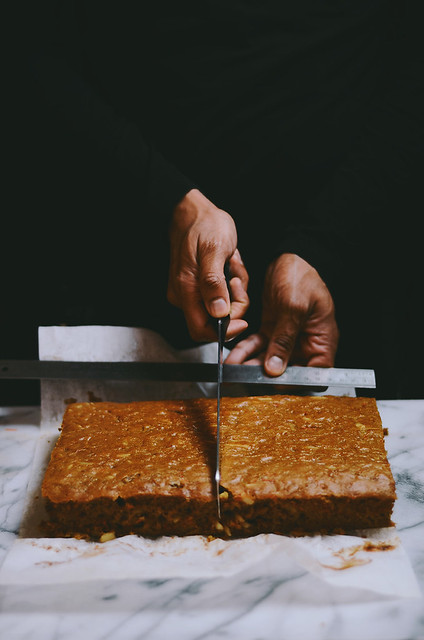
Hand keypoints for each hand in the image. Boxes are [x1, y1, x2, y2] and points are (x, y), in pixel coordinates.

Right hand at [167, 189, 248, 341]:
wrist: (193, 211)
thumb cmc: (204, 226)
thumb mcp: (214, 250)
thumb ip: (214, 283)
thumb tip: (218, 312)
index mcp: (185, 290)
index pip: (201, 330)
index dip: (224, 331)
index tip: (243, 320)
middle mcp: (184, 296)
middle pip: (215, 321)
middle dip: (234, 304)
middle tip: (238, 277)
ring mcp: (190, 292)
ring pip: (221, 308)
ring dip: (235, 289)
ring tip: (233, 264)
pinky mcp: (198, 287)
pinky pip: (220, 296)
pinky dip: (230, 283)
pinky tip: (229, 264)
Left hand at [225, 253, 338, 373]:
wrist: (289, 255)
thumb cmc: (301, 275)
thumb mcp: (293, 307)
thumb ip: (284, 339)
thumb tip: (275, 368)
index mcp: (322, 340)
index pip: (315, 374)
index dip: (295, 382)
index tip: (273, 382)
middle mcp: (306, 342)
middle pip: (287, 370)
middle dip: (264, 374)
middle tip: (244, 376)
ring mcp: (288, 336)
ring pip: (268, 359)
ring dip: (249, 363)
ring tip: (232, 366)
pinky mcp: (273, 328)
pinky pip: (258, 345)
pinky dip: (245, 350)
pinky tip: (232, 354)